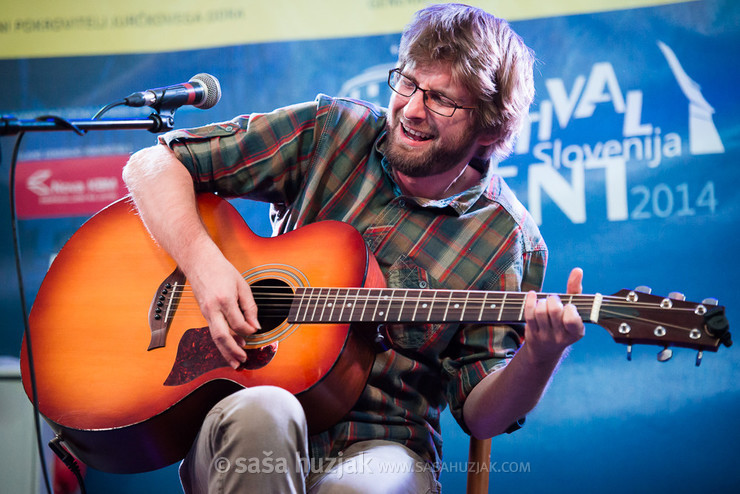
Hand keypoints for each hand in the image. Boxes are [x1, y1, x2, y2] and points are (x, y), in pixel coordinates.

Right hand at [186, 252, 260, 368]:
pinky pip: (213, 331)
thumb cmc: (222, 270)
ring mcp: (205, 312)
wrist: (199, 261)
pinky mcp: (204, 313)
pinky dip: (221, 342)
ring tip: (235, 362)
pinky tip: (229, 347)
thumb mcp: (242, 284)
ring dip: (225, 351)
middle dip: (233, 351)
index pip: (238, 323)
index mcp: (224, 300)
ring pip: (215, 337)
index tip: (255, 331)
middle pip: (222, 336)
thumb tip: (255, 326)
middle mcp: (212, 309)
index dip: (248, 330)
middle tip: (243, 361)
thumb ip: (250, 306)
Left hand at [522, 268, 584, 362]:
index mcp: (576, 332)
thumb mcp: (573, 310)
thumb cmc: (563, 323)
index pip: (572, 318)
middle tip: (554, 300)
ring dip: (542, 301)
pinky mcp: (531, 333)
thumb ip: (575, 290)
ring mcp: (545, 336)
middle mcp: (561, 337)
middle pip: (554, 310)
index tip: (569, 306)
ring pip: (540, 311)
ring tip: (544, 302)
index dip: (569, 308)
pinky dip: (530, 300)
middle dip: (553, 299)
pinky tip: (532, 295)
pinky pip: (528, 314)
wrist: (546, 350)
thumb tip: (578, 270)